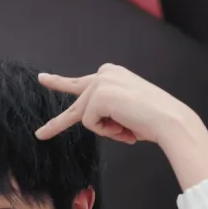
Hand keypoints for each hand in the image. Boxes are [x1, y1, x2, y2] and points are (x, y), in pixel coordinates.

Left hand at [35, 64, 193, 146]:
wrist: (168, 119)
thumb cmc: (151, 120)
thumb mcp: (124, 111)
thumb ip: (104, 110)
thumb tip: (89, 118)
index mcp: (111, 74)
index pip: (80, 82)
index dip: (59, 83)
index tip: (42, 79)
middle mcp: (104, 73)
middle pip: (75, 102)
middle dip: (57, 123)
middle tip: (39, 135)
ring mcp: (100, 82)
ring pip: (85, 117)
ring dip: (105, 130)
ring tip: (126, 129)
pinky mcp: (98, 95)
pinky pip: (90, 123)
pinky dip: (106, 131)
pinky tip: (124, 125)